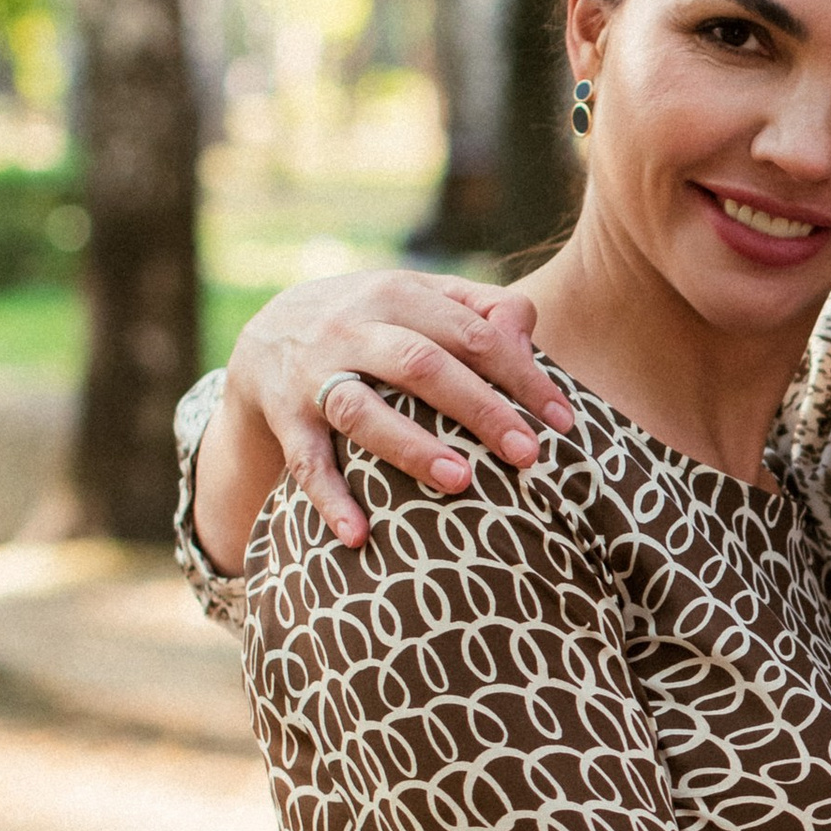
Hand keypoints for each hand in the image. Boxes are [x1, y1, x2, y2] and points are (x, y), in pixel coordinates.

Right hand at [194, 269, 571, 568]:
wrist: (268, 335)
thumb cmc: (374, 325)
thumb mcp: (419, 300)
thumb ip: (479, 309)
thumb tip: (528, 335)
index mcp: (397, 294)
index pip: (472, 332)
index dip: (521, 375)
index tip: (562, 421)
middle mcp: (351, 327)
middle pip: (422, 365)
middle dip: (479, 409)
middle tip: (527, 454)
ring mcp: (312, 373)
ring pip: (361, 409)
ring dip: (410, 447)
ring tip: (460, 482)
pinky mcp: (283, 416)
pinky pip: (306, 461)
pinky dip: (330, 498)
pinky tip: (359, 535)